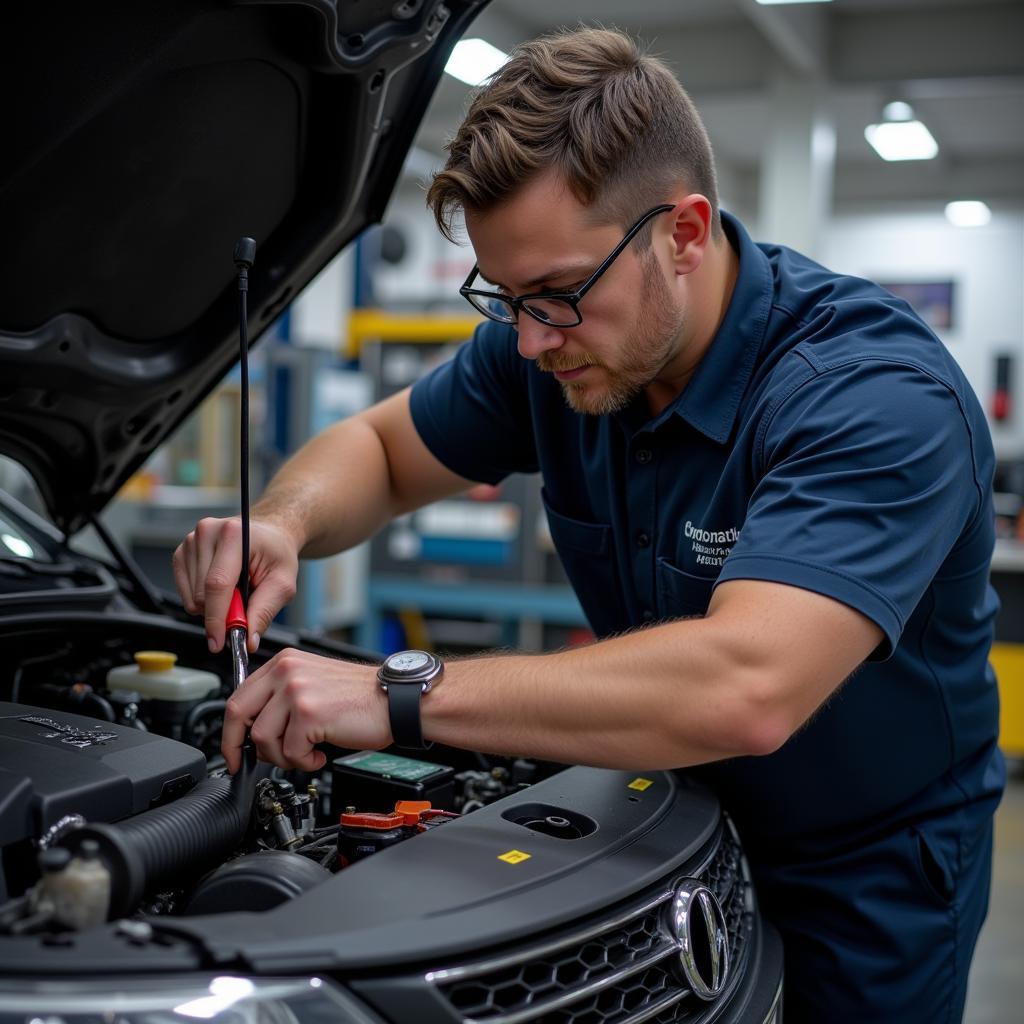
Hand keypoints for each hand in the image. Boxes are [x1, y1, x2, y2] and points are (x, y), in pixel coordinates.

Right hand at [172, 516, 299, 652]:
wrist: (269, 536)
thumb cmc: (276, 554)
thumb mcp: (283, 583)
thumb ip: (264, 612)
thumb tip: (248, 640)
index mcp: (234, 535)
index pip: (217, 584)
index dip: (216, 618)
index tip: (218, 642)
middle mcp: (207, 532)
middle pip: (202, 593)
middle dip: (220, 614)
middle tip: (242, 609)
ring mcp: (191, 541)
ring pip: (192, 596)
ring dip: (213, 605)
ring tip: (235, 591)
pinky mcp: (182, 553)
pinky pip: (184, 592)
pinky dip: (202, 599)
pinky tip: (221, 587)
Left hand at [221, 649, 390, 772]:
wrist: (395, 700)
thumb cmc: (361, 697)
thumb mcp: (313, 684)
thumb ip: (281, 697)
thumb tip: (253, 729)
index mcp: (284, 662)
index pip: (238, 696)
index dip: (231, 730)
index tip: (233, 749)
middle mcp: (286, 671)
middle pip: (237, 714)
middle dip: (237, 747)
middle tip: (246, 764)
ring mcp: (296, 690)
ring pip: (263, 739)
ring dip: (283, 757)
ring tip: (306, 753)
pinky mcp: (308, 713)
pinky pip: (289, 752)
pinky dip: (304, 762)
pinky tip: (320, 754)